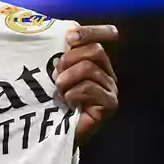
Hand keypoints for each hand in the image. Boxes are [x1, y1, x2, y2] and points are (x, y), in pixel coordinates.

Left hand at [54, 24, 119, 146]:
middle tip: (56, 76)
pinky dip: (73, 93)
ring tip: (59, 91)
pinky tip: (68, 102)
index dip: (90, 31)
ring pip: (90, 68)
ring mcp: (110, 89)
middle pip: (95, 50)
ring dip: (68, 79)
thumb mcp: (54, 72)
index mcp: (95, 61)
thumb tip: (64, 30)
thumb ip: (60, 53)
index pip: (101, 37)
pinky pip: (90, 88)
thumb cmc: (52, 101)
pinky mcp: (110, 104)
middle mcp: (107, 72)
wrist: (55, 133)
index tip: (69, 37)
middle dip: (70, 60)